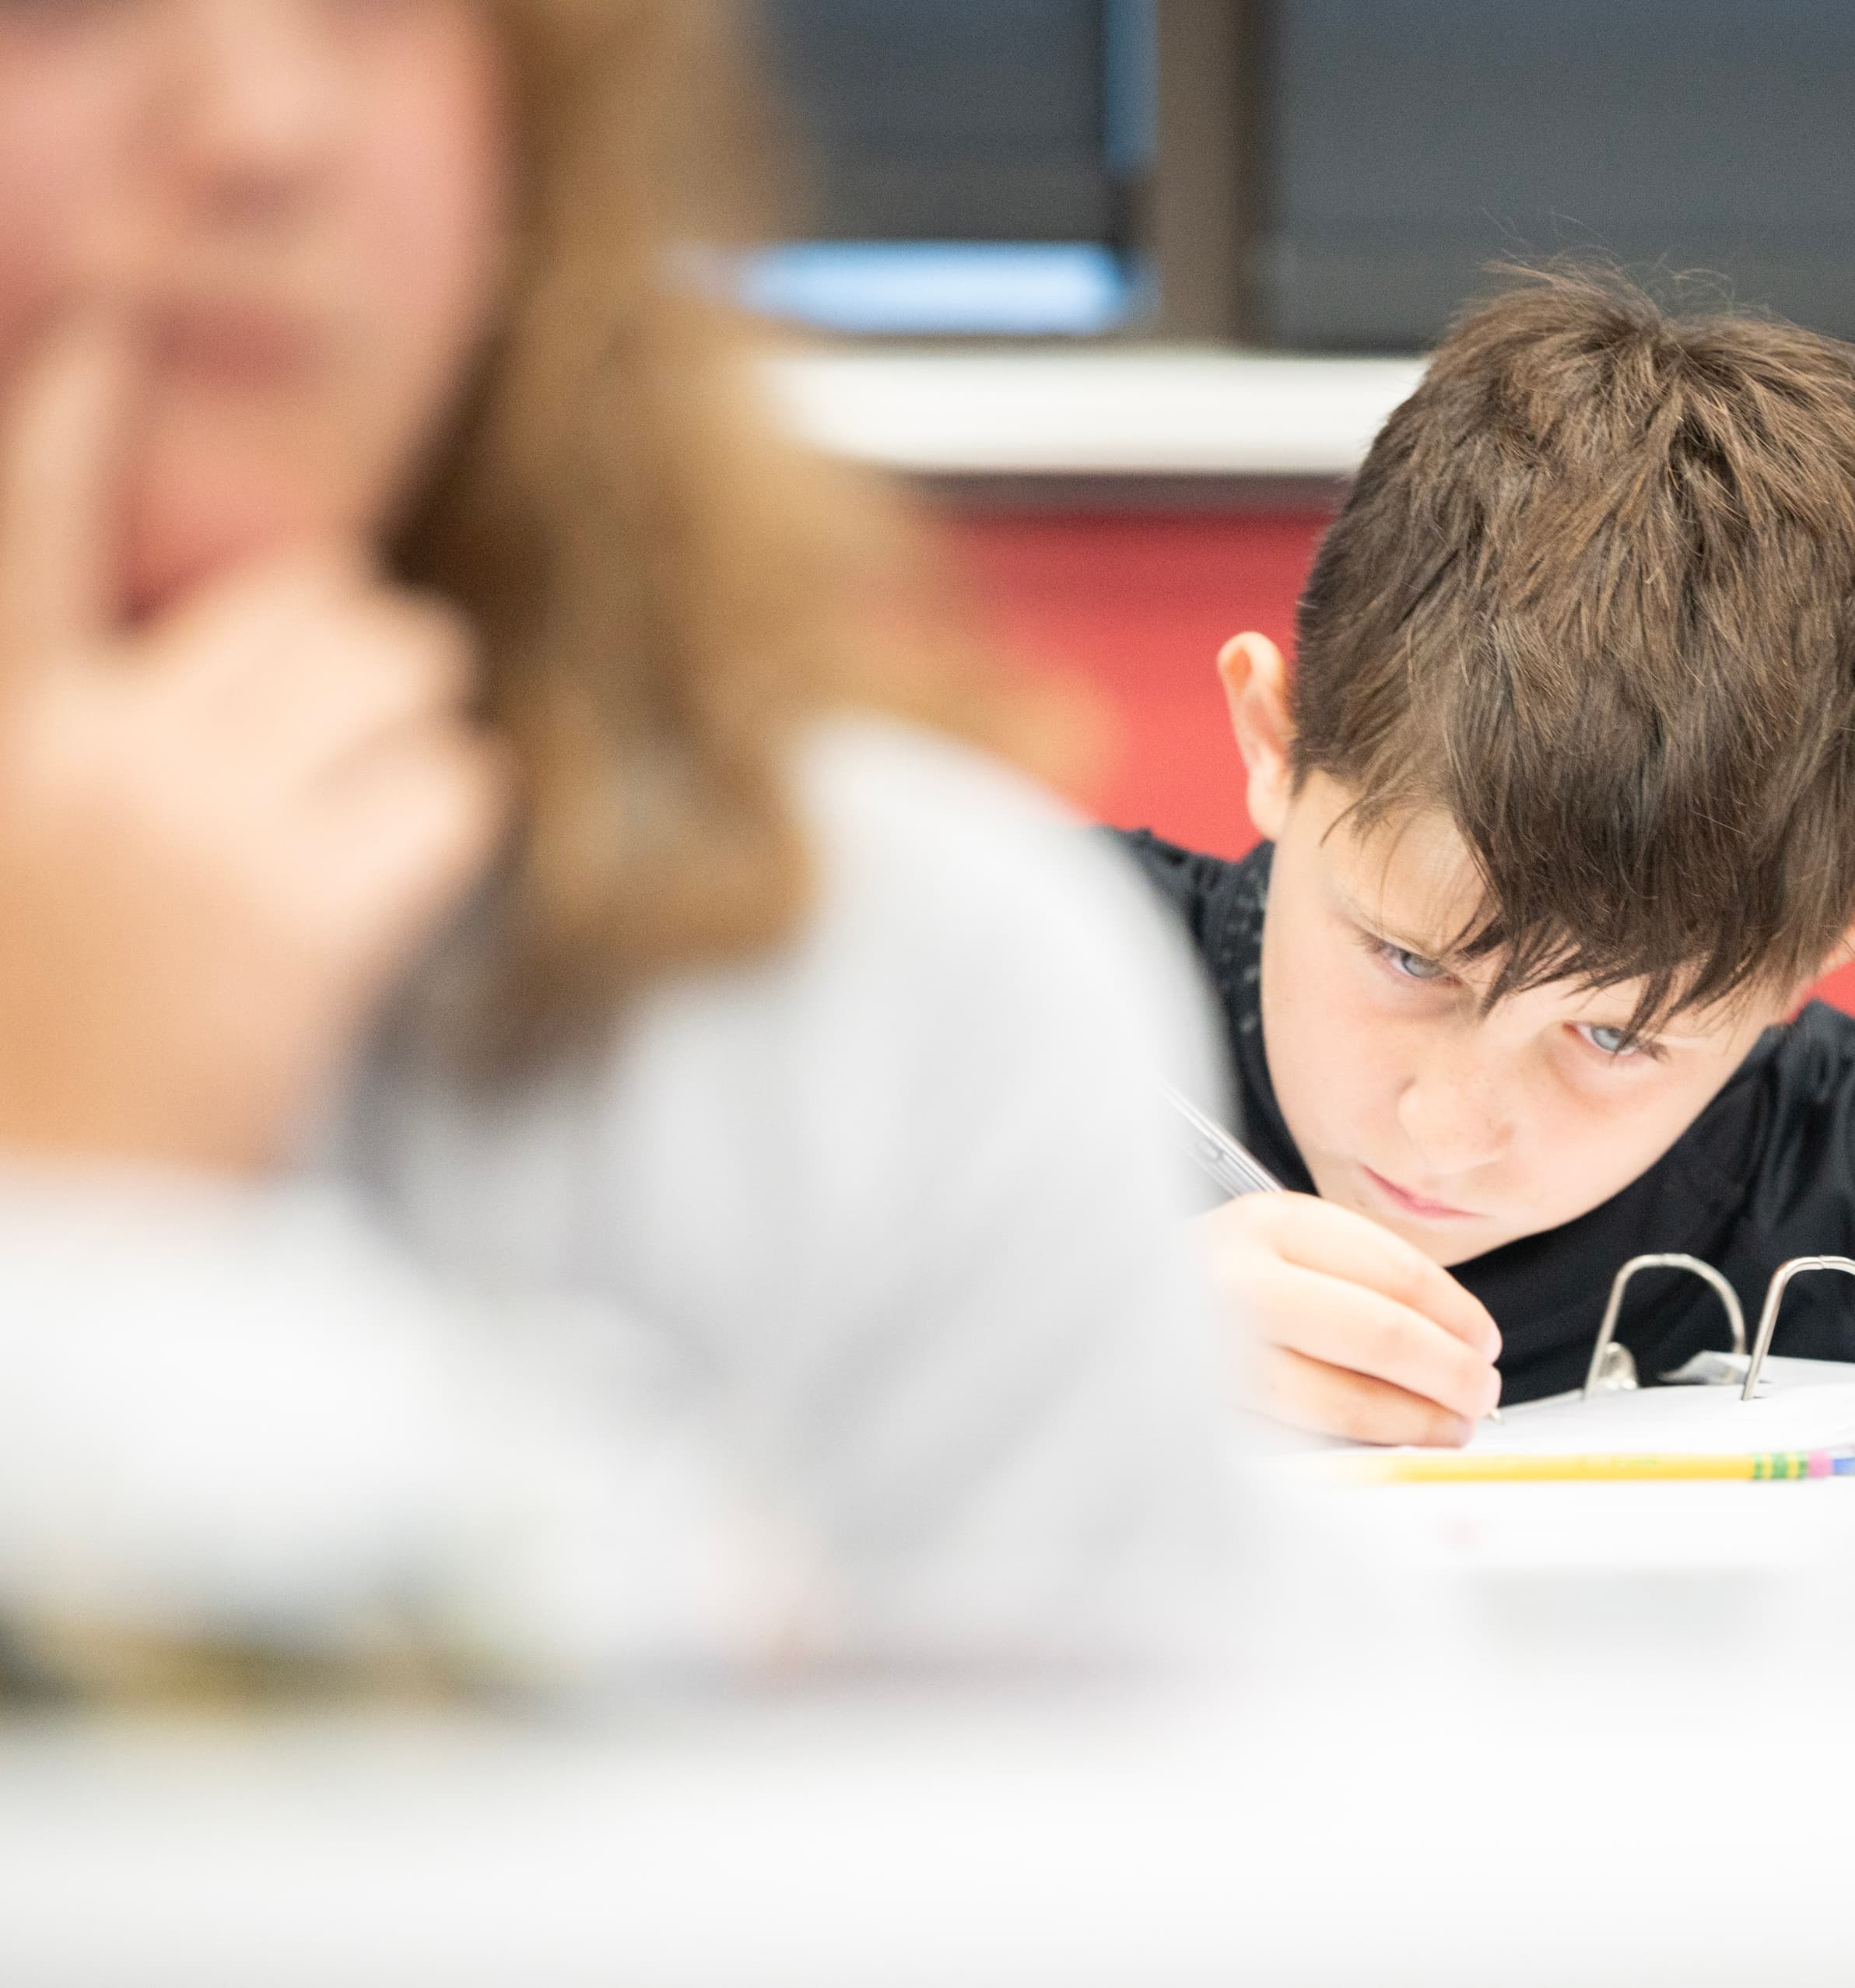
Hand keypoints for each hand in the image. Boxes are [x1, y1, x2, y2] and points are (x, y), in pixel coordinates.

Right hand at [0, 306, 506, 1170]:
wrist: (50, 1235)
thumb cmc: (41, 1059)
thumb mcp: (21, 861)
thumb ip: (83, 751)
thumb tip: (225, 680)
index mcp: (8, 734)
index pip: (35, 530)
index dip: (72, 418)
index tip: (111, 329)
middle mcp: (97, 753)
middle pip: (316, 597)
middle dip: (366, 654)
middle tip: (352, 740)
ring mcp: (204, 828)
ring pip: (409, 674)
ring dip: (419, 734)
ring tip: (366, 823)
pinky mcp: (306, 914)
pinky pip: (457, 792)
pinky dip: (451, 834)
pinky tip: (390, 899)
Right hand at [1197, 1190, 1503, 1446]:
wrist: (1090, 1307)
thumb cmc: (1207, 1283)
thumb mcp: (1276, 1244)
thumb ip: (1356, 1277)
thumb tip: (1461, 1341)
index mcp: (1267, 1224)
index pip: (1397, 1271)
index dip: (1458, 1316)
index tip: (1486, 1344)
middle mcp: (1235, 1281)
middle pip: (1379, 1333)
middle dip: (1449, 1373)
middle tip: (1481, 1394)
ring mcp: (1209, 1352)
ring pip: (1338, 1400)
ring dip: (1410, 1424)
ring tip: (1447, 1431)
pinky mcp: (1196, 1415)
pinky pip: (1294, 1443)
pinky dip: (1349, 1452)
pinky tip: (1380, 1451)